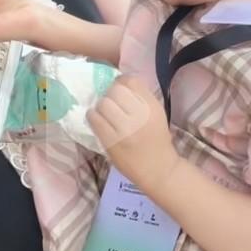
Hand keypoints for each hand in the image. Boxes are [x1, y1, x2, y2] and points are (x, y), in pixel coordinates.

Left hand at [87, 76, 178, 192]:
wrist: (157, 169)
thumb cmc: (156, 140)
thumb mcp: (156, 113)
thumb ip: (141, 97)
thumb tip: (117, 82)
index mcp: (152, 107)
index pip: (131, 81)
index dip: (121, 81)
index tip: (120, 89)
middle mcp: (139, 115)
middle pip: (115, 90)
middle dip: (110, 94)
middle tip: (112, 103)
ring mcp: (124, 129)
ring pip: (102, 103)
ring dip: (100, 106)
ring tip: (105, 113)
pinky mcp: (110, 140)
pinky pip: (94, 119)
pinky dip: (93, 116)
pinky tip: (98, 121)